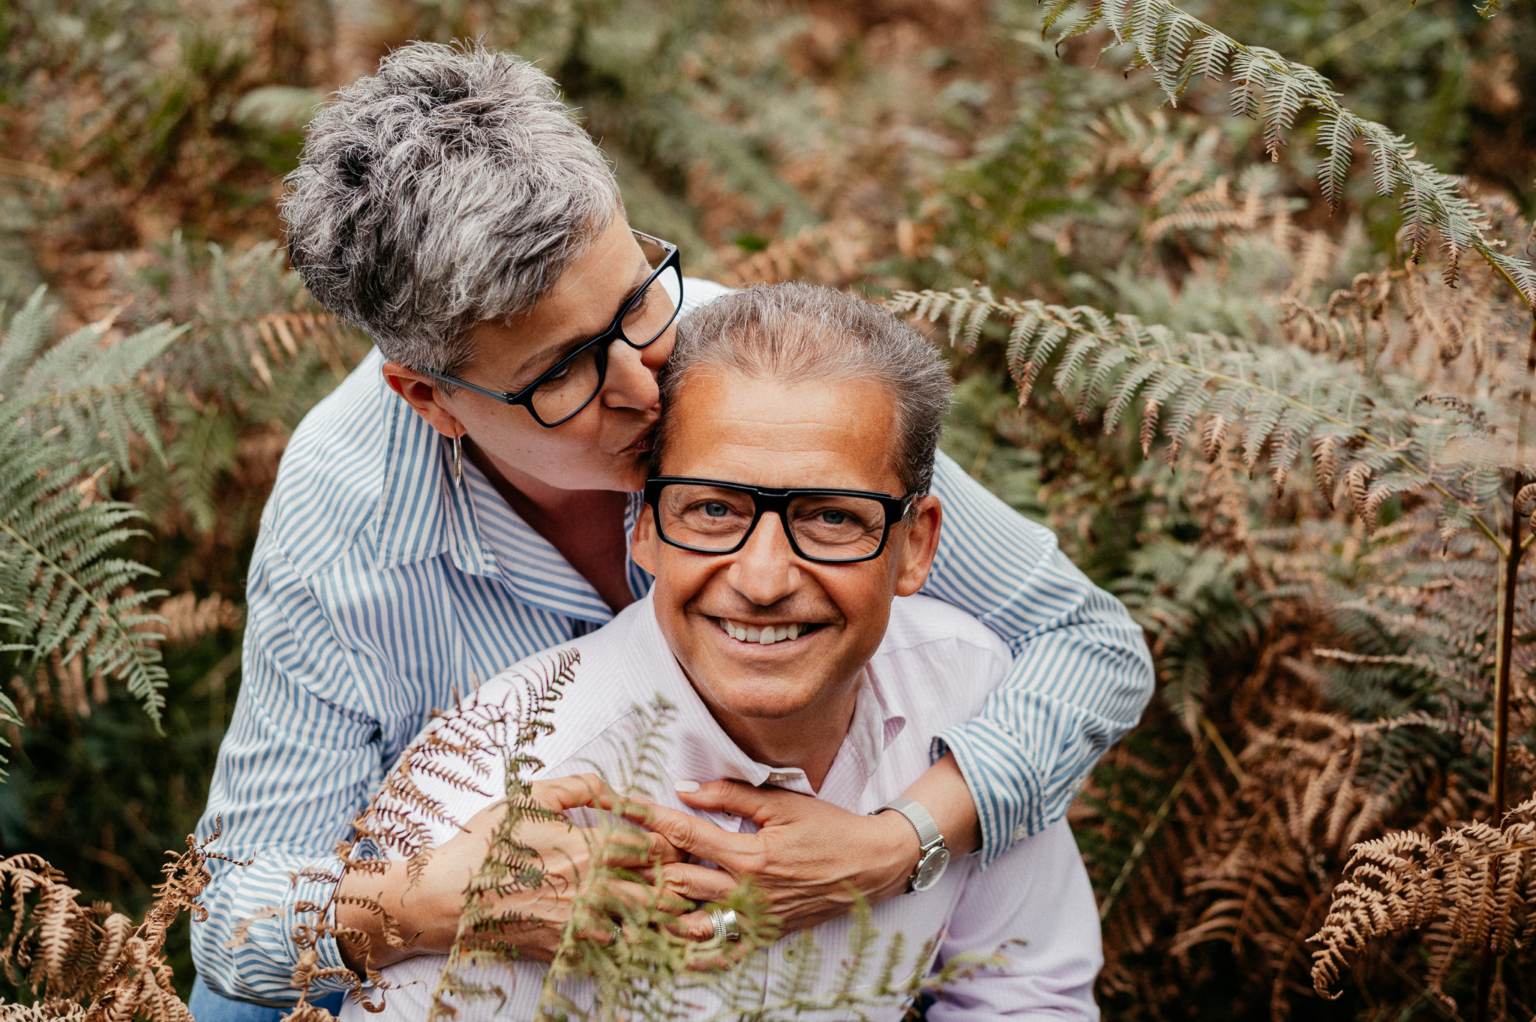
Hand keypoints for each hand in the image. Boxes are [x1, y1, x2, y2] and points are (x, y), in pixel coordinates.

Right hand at [336, 774, 690, 970]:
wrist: (444, 899)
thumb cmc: (485, 844)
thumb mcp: (531, 798)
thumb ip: (581, 787)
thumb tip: (616, 789)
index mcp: (589, 848)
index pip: (655, 848)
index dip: (676, 846)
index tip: (685, 845)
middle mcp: (593, 889)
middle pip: (660, 891)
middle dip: (686, 888)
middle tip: (706, 885)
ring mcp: (581, 924)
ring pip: (644, 927)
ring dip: (673, 923)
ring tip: (700, 923)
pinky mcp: (567, 950)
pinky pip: (615, 953)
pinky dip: (638, 949)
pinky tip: (653, 947)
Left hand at [624, 782, 921, 940]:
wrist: (870, 865)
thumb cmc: (828, 828)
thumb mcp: (781, 803)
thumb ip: (731, 795)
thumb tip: (686, 788)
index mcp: (749, 855)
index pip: (684, 833)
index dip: (648, 818)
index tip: (619, 807)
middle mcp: (746, 892)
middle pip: (676, 882)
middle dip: (641, 867)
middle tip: (611, 854)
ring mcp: (754, 919)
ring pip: (689, 922)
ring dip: (656, 909)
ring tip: (627, 895)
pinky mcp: (764, 936)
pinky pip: (721, 953)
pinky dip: (691, 953)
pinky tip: (666, 946)